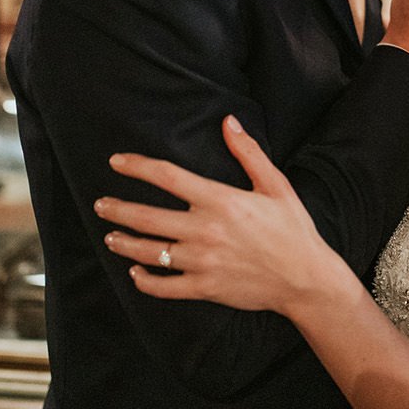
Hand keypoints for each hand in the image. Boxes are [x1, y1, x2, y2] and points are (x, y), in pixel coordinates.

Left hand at [95, 116, 346, 313]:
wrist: (308, 280)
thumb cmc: (293, 230)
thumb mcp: (275, 186)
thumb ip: (248, 152)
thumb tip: (228, 121)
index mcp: (220, 200)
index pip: (167, 176)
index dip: (137, 166)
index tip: (117, 162)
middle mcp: (206, 230)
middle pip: (146, 217)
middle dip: (117, 209)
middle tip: (100, 204)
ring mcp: (203, 261)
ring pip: (149, 252)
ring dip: (124, 244)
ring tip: (110, 237)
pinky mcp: (205, 287)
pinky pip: (165, 286)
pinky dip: (145, 281)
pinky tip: (135, 273)